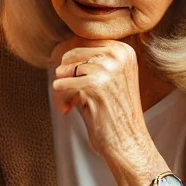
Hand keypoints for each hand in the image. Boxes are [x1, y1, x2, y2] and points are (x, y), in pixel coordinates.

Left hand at [51, 37, 158, 181]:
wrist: (128, 142)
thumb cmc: (113, 113)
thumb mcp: (107, 79)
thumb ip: (89, 61)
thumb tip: (57, 49)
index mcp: (123, 50)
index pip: (81, 43)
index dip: (69, 64)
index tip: (69, 81)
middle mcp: (118, 55)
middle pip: (70, 55)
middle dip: (64, 77)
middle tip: (69, 97)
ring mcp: (107, 68)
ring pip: (63, 70)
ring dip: (61, 91)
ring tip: (72, 105)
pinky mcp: (95, 85)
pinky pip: (59, 85)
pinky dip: (59, 100)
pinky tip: (70, 110)